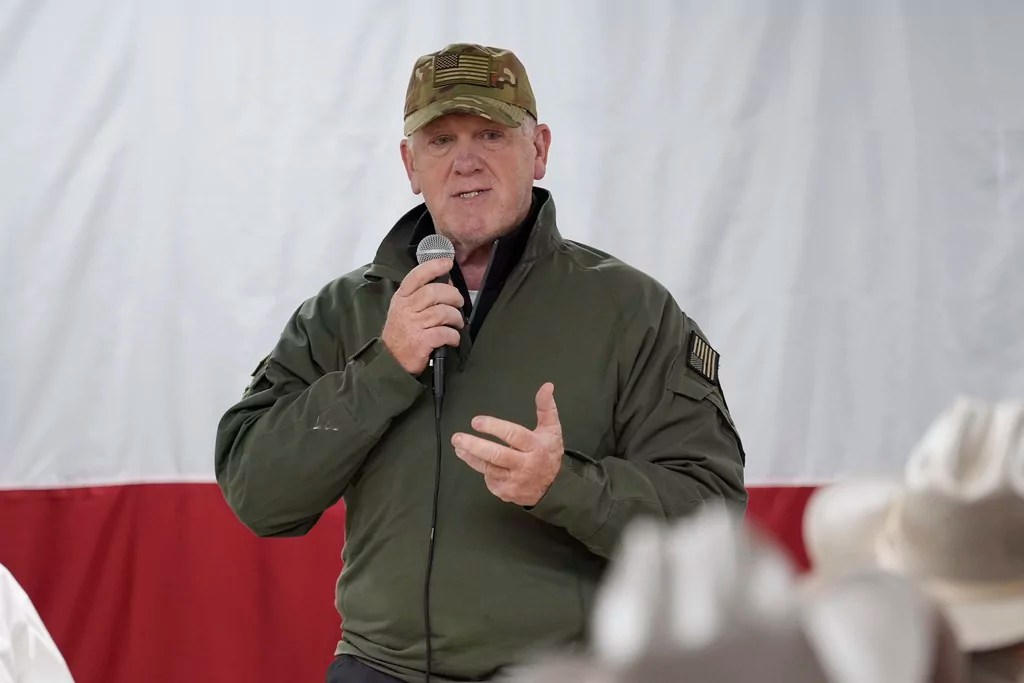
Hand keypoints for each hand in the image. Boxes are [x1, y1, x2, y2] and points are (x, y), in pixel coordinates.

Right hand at [381, 258, 464, 374]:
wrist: (391, 362)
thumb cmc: (401, 334)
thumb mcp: (403, 310)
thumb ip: (420, 296)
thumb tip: (447, 284)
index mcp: (401, 298)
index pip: (416, 276)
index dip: (433, 267)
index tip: (447, 263)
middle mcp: (406, 309)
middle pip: (434, 292)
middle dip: (452, 296)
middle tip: (458, 303)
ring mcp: (413, 325)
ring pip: (442, 312)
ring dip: (455, 317)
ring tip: (456, 323)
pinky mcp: (421, 341)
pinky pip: (444, 332)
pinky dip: (453, 336)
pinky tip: (453, 339)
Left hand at [452, 383, 563, 506]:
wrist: (554, 487)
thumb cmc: (549, 452)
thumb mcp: (552, 429)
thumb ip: (546, 407)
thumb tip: (547, 386)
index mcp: (535, 446)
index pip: (513, 435)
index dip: (494, 427)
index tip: (476, 422)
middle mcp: (525, 465)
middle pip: (497, 455)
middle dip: (475, 446)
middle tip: (458, 438)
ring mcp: (515, 480)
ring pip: (488, 468)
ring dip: (470, 457)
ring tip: (458, 446)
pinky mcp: (506, 491)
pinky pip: (489, 479)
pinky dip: (480, 468)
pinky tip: (474, 459)